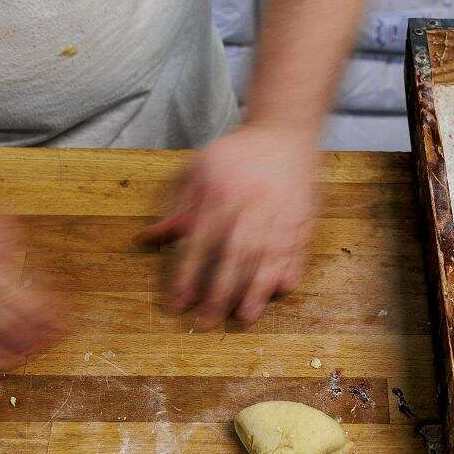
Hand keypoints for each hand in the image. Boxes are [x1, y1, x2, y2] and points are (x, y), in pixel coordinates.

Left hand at [145, 124, 317, 327]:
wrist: (285, 132)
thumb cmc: (236, 155)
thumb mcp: (199, 170)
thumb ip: (177, 208)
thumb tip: (149, 239)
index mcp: (220, 194)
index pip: (200, 242)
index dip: (188, 274)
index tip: (178, 303)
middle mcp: (251, 206)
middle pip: (236, 256)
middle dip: (220, 292)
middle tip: (208, 322)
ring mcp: (282, 214)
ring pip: (269, 257)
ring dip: (256, 290)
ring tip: (245, 317)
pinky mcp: (304, 218)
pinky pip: (298, 249)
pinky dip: (290, 271)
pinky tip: (280, 291)